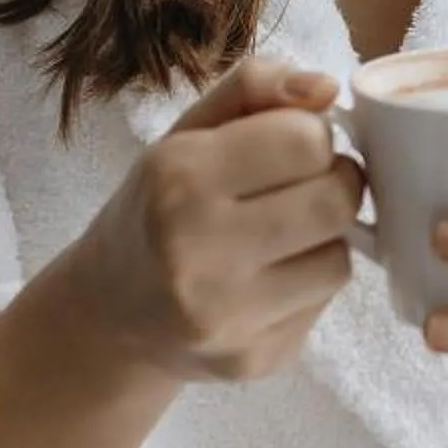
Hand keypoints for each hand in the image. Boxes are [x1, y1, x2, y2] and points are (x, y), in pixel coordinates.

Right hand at [62, 52, 364, 384]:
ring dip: (326, 239)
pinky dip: (308, 284)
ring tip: (280, 235)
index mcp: (178, 178)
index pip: (307, 139)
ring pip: (341, 257)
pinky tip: (267, 279)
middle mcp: (195, 251)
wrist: (107, 313)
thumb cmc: (158, 206)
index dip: (311, 136)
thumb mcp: (188, 132)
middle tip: (305, 185)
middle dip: (335, 183)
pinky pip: (324, 305)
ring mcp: (224, 317)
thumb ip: (255, 88)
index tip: (290, 146)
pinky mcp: (252, 360)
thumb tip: (326, 86)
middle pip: (338, 200)